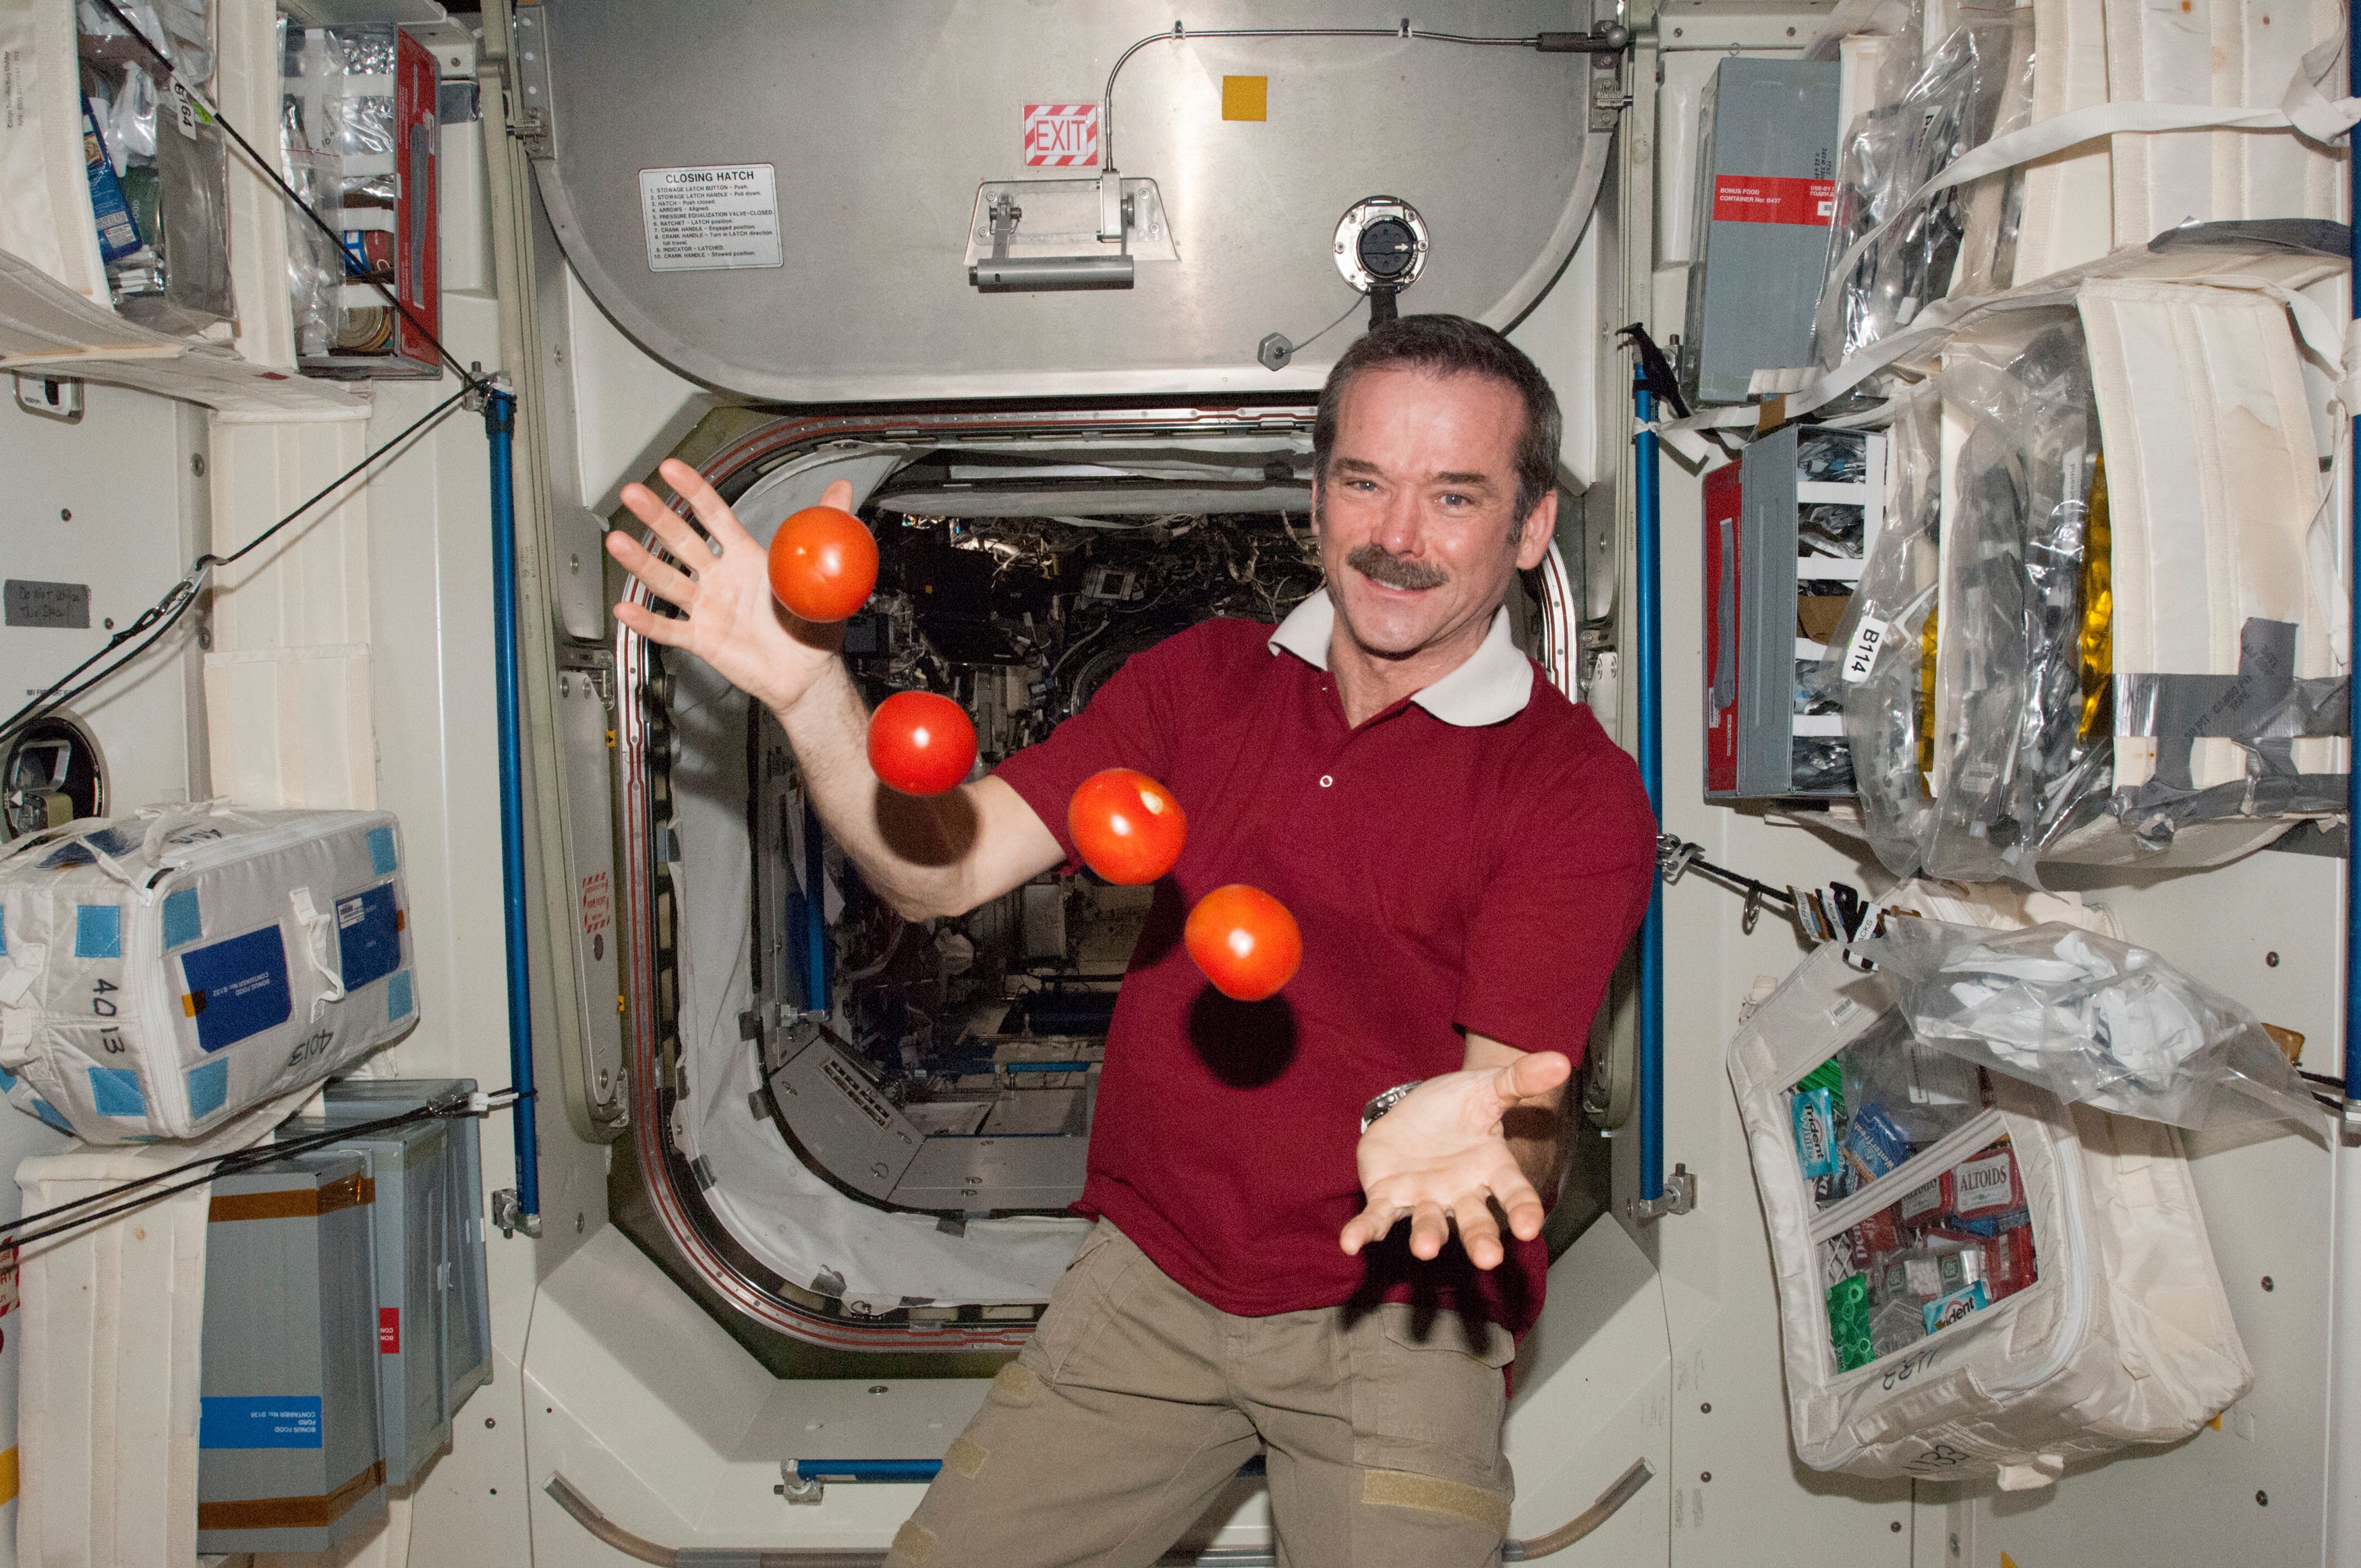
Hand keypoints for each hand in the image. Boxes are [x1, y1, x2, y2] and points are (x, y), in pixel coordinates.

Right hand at [606, 459, 851, 715]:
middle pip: (681, 541)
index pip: (715, 516)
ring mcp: (708, 607)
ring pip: (667, 581)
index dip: (693, 492)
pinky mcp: (703, 639)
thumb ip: (828, 527)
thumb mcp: (824, 570)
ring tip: (617, 542)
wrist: (809, 672)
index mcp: (746, 557)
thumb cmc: (811, 623)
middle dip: (656, 516)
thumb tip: (842, 490)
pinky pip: (671, 629)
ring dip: (641, 562)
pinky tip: (625, 609)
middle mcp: (721, 578)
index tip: (671, 469)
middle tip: (633, 493)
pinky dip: (648, 621)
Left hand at [1339, 1051, 1571, 1270]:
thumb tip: (1561, 1061)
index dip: (1523, 1209)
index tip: (1530, 1227)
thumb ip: (1520, 1079)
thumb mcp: (1487, 1087)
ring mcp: (1425, 1197)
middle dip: (1480, 1238)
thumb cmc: (1457, 1107)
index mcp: (1491, 1168)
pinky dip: (1364, 1231)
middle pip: (1474, 1219)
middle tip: (1489, 1258)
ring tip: (1425, 1249)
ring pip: (1429, 1222)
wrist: (1413, 1109)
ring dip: (1427, 1236)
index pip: (1513, 1192)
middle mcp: (1461, 1191)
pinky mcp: (1389, 1198)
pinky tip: (1352, 1242)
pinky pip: (1378, 1218)